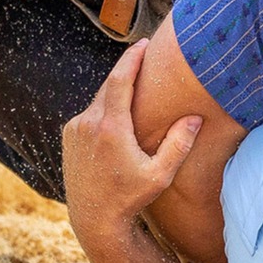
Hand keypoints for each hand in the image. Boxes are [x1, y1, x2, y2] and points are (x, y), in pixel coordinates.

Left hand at [62, 40, 202, 240]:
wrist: (94, 218)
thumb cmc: (130, 198)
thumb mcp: (160, 174)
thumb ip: (179, 145)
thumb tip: (194, 118)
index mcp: (111, 127)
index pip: (119, 79)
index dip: (131, 58)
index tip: (142, 43)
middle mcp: (88, 123)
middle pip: (109, 86)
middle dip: (127, 73)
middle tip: (145, 59)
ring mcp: (75, 129)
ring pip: (99, 101)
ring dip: (116, 95)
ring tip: (136, 92)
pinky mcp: (68, 136)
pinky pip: (90, 114)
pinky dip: (104, 110)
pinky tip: (119, 119)